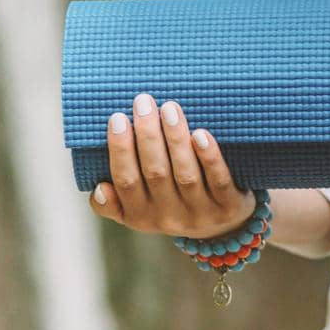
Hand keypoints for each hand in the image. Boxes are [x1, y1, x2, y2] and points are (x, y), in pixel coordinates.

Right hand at [88, 93, 256, 238]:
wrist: (223, 227)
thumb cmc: (172, 204)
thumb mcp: (140, 211)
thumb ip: (114, 202)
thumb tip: (100, 187)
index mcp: (141, 216)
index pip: (126, 181)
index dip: (120, 150)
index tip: (118, 117)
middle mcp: (170, 217)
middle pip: (156, 173)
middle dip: (147, 135)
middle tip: (143, 102)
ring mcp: (201, 214)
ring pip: (186, 174)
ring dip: (176, 139)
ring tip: (170, 108)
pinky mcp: (229, 207)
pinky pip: (219, 181)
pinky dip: (209, 157)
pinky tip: (201, 134)